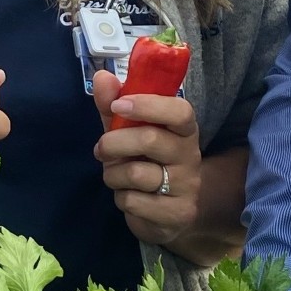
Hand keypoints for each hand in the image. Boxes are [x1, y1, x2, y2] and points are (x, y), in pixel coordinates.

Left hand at [91, 74, 202, 248]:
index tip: (118, 105)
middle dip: (114, 143)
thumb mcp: (128, 133)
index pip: (179, 111)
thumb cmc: (147, 163)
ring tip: (115, 177)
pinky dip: (121, 199)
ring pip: (137, 173)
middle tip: (101, 149)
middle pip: (151, 139)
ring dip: (113, 175)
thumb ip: (113, 106)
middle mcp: (190, 156)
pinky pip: (134, 202)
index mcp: (183, 130)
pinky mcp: (177, 214)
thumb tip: (101, 76)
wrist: (170, 213)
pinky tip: (130, 198)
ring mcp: (186, 186)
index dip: (147, 105)